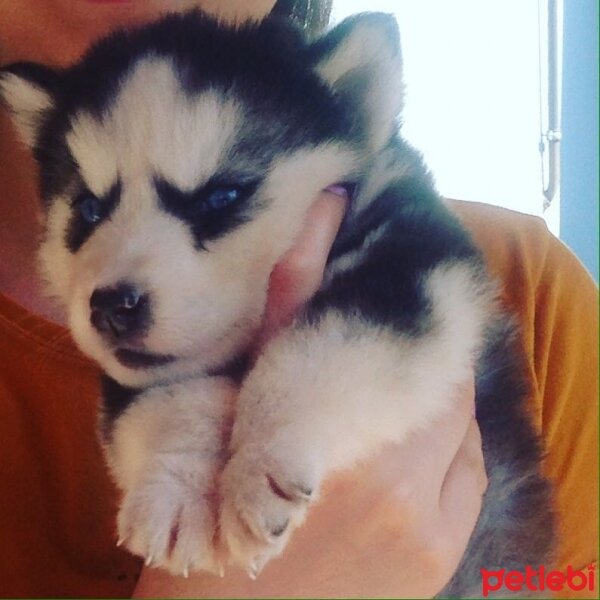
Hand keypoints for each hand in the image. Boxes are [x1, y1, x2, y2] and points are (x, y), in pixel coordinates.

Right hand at [133, 189, 486, 597]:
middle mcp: (397, 490)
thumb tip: (330, 200)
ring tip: (386, 413)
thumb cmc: (221, 488)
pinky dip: (445, 456)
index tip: (390, 325)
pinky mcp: (437, 560)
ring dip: (435, 411)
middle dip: (423, 370)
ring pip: (462, 431)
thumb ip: (293, 292)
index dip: (411, 332)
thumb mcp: (250, 388)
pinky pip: (466, 480)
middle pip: (451, 390)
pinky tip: (402, 458)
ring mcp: (425, 533)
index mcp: (346, 437)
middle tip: (383, 367)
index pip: (425, 353)